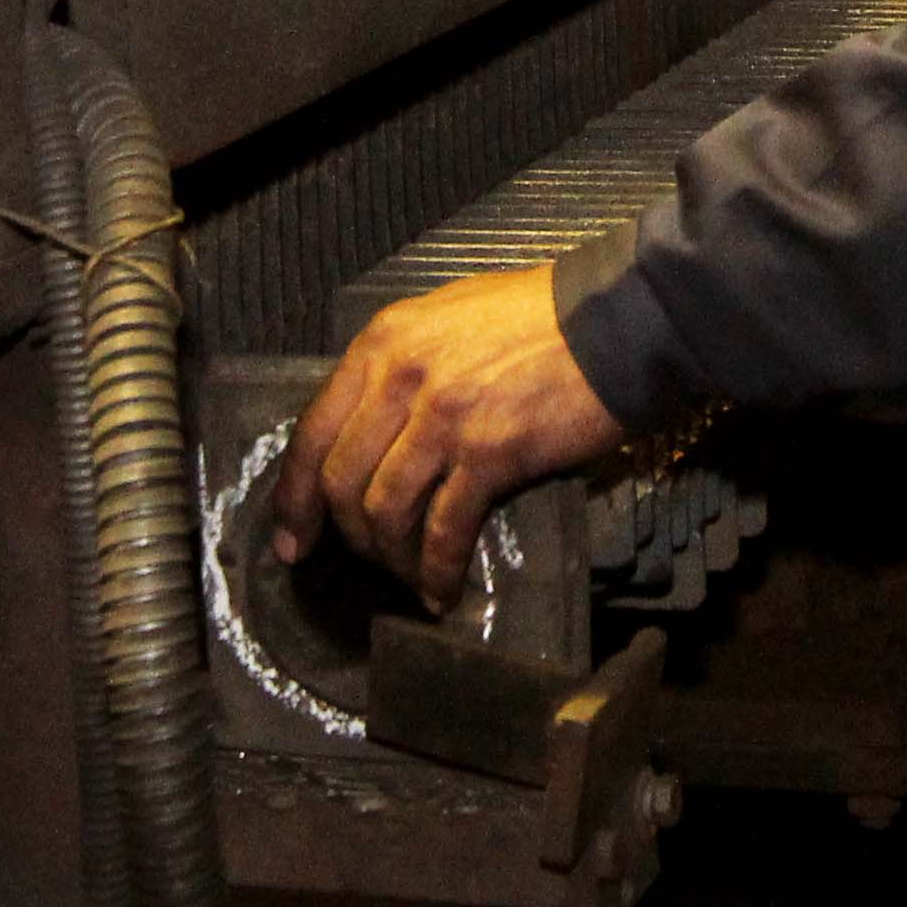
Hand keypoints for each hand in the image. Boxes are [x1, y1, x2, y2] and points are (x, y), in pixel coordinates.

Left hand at [269, 264, 624, 606]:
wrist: (613, 319)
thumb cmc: (536, 317)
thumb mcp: (445, 320)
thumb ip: (399, 366)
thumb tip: (369, 428)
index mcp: (382, 343)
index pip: (312, 431)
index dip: (295, 496)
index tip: (293, 539)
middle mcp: (401, 378)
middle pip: (341, 479)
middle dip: (344, 535)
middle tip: (359, 565)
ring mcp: (443, 417)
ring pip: (385, 510)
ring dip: (391, 556)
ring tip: (408, 575)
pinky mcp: (490, 453)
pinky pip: (444, 528)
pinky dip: (435, 568)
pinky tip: (442, 589)